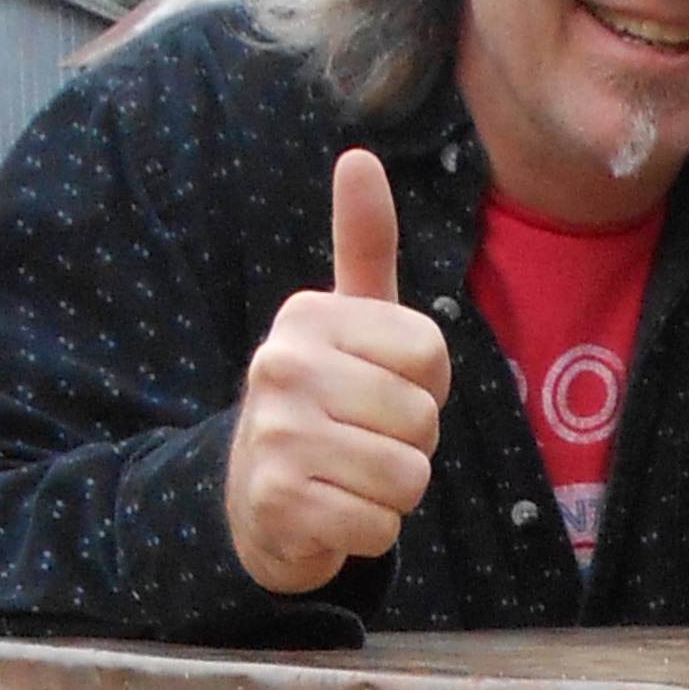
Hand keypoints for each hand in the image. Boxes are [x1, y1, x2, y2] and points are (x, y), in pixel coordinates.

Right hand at [224, 151, 451, 590]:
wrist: (256, 499)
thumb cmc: (326, 402)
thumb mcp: (348, 322)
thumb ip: (363, 245)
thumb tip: (358, 156)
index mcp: (309, 316)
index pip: (431, 355)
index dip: (426, 387)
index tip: (380, 390)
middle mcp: (284, 365)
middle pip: (423, 419)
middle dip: (410, 445)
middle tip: (363, 443)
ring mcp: (276, 434)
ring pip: (408, 477)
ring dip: (394, 493)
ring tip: (350, 477)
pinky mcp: (279, 501)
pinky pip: (381, 527)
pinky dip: (371, 532)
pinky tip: (334, 513)